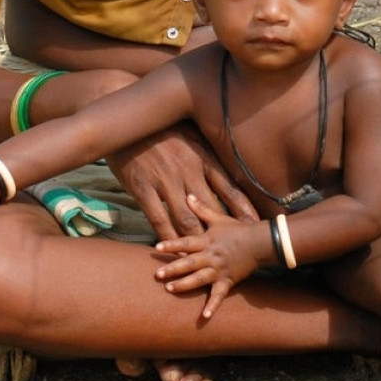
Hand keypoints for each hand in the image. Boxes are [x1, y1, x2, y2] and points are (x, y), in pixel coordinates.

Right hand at [106, 123, 257, 241]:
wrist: (125, 121)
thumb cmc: (161, 126)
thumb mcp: (190, 132)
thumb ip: (207, 152)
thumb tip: (230, 168)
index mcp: (202, 156)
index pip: (229, 187)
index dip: (243, 209)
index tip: (255, 225)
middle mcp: (188, 170)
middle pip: (212, 209)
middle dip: (225, 233)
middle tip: (236, 251)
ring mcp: (165, 180)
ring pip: (187, 220)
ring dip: (197, 241)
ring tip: (206, 259)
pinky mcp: (143, 188)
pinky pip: (159, 220)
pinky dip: (168, 238)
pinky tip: (173, 250)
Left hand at [154, 193, 262, 317]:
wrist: (259, 242)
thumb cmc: (237, 229)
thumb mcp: (218, 218)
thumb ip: (202, 209)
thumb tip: (188, 196)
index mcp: (207, 241)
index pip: (186, 243)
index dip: (172, 245)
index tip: (157, 248)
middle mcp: (210, 256)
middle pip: (189, 263)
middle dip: (172, 269)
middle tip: (157, 275)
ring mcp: (219, 270)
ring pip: (199, 279)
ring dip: (184, 285)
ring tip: (169, 289)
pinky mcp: (227, 281)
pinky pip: (219, 295)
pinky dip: (212, 306)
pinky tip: (205, 316)